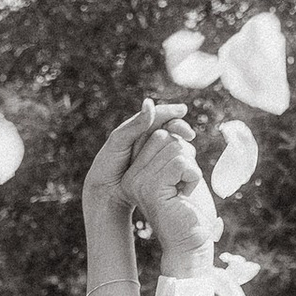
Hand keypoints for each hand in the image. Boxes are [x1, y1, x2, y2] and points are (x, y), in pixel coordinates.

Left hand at [83, 102, 183, 219]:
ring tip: (188, 146)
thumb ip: (135, 125)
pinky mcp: (159, 168)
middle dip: (181, 128)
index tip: (182, 112)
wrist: (106, 193)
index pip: (159, 114)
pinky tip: (185, 161)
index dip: (171, 112)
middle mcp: (148, 138)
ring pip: (174, 143)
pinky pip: (173, 159)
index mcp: (138, 128)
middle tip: (189, 134)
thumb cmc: (108, 165)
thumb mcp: (119, 142)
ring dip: (183, 143)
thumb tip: (150, 102)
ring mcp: (154, 153)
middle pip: (170, 127)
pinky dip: (180, 158)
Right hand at [123, 122, 218, 269]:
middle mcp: (131, 175)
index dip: (177, 144)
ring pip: (175, 147)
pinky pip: (181, 162)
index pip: (157, 133)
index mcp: (135, 171)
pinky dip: (193, 177)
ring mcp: (139, 181)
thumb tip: (177, 123)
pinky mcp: (152, 189)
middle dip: (184, 156)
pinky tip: (185, 195)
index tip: (181, 172)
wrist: (191, 244)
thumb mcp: (181, 171)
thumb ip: (174, 148)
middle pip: (164, 136)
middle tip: (182, 184)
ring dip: (190, 169)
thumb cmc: (190, 211)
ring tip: (183, 192)